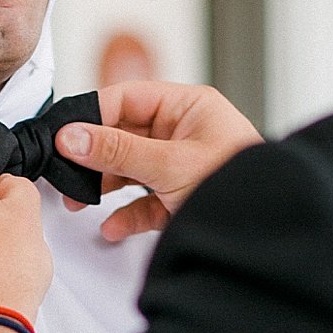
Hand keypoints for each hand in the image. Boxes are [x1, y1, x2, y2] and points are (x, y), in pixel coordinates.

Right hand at [57, 81, 262, 239]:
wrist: (269, 232)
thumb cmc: (240, 187)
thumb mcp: (170, 164)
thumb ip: (118, 150)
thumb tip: (72, 137)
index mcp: (189, 107)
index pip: (128, 99)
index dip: (91, 115)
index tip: (63, 135)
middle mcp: (185, 132)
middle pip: (124, 136)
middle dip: (92, 157)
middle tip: (64, 172)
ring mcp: (183, 166)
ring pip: (131, 170)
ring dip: (103, 187)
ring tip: (78, 201)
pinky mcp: (182, 199)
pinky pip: (145, 202)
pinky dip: (127, 215)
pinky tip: (113, 226)